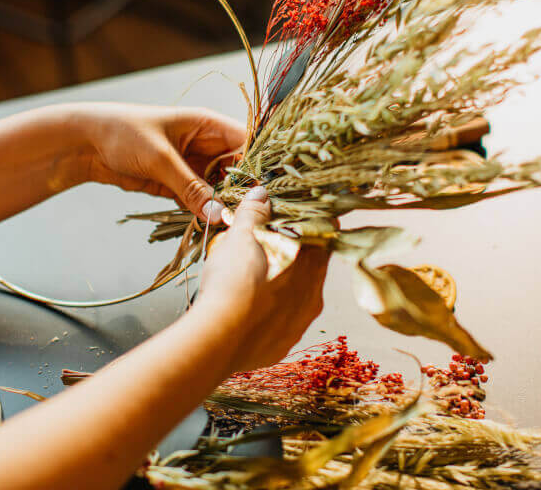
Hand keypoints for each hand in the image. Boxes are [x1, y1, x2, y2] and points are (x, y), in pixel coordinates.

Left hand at [79, 103, 244, 221]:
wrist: (86, 145)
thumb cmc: (124, 134)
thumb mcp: (160, 159)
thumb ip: (190, 188)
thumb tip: (218, 214)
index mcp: (208, 125)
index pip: (247, 143)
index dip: (258, 166)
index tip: (266, 192)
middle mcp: (206, 145)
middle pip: (238, 170)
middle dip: (242, 192)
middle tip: (249, 217)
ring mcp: (194, 166)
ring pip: (221, 189)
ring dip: (224, 206)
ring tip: (232, 226)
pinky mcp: (179, 185)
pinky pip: (200, 201)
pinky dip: (205, 213)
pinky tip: (211, 227)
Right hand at [194, 186, 328, 372]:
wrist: (219, 336)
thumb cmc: (234, 280)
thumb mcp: (241, 236)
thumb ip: (254, 213)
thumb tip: (262, 194)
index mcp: (309, 261)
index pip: (321, 233)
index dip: (306, 224)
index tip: (290, 219)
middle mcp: (312, 293)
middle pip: (309, 267)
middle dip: (290, 256)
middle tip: (263, 249)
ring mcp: (299, 323)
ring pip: (294, 298)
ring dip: (278, 287)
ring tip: (248, 282)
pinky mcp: (282, 346)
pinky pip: (278, 325)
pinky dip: (266, 316)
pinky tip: (244, 311)